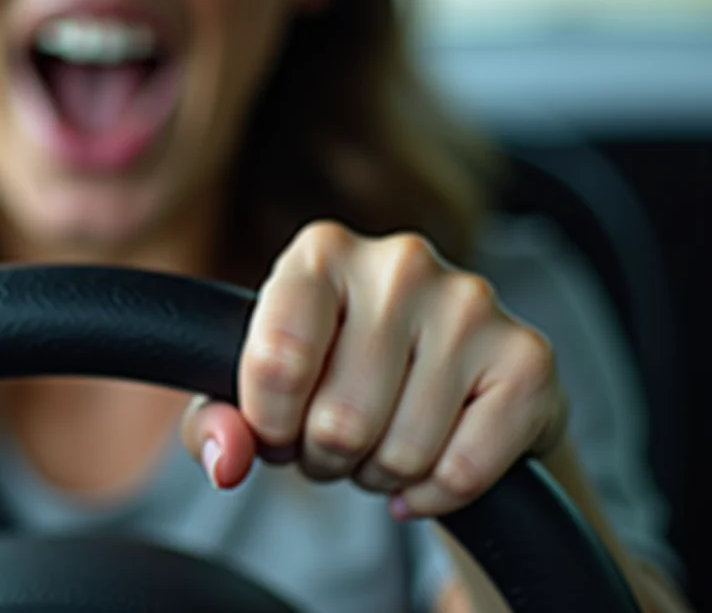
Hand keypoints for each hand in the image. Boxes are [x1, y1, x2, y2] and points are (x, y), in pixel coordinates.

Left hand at [180, 220, 568, 518]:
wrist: (446, 381)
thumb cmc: (332, 377)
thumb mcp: (255, 392)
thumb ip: (215, 422)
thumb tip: (227, 461)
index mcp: (320, 252)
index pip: (274, 361)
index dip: (269, 423)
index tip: (277, 426)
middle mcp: (399, 261)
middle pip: (338, 420)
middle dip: (326, 456)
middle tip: (335, 440)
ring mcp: (471, 303)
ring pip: (403, 452)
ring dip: (380, 475)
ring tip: (381, 444)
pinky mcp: (529, 357)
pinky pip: (463, 470)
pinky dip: (436, 493)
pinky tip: (428, 468)